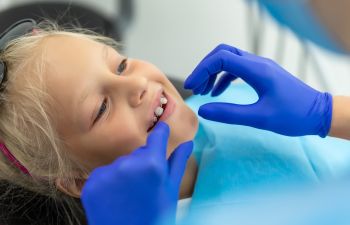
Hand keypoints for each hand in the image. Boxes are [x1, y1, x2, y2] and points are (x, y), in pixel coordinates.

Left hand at [81, 122, 192, 224]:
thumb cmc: (156, 215)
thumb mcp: (171, 190)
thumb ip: (178, 162)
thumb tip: (189, 142)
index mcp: (152, 164)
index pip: (157, 136)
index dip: (161, 132)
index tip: (162, 129)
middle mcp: (127, 163)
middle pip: (138, 152)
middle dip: (143, 162)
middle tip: (146, 184)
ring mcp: (107, 172)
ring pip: (121, 163)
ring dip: (125, 173)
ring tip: (130, 194)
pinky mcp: (91, 182)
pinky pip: (104, 173)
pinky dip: (109, 182)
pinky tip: (115, 197)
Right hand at [184, 44, 331, 136]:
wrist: (318, 113)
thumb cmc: (293, 116)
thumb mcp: (259, 118)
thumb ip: (229, 114)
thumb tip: (203, 110)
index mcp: (256, 70)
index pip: (221, 59)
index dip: (201, 70)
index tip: (191, 86)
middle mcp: (257, 63)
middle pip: (222, 53)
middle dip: (205, 68)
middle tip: (194, 87)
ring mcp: (260, 67)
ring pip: (229, 59)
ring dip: (213, 72)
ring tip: (203, 91)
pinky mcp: (262, 74)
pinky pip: (237, 69)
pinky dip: (223, 78)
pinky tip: (217, 92)